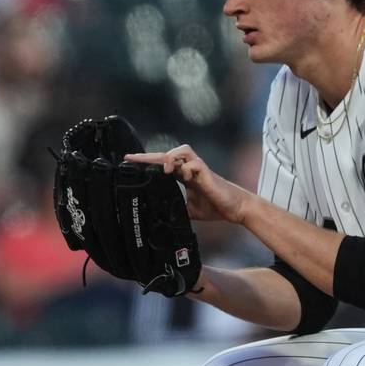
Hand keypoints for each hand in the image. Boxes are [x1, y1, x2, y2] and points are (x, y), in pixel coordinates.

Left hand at [125, 145, 253, 224]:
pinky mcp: (208, 173)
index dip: (146, 163)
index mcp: (184, 176)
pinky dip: (187, 168)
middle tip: (131, 158)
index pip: (162, 165)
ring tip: (165, 169)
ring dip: (170, 156)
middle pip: (167, 154)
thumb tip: (160, 216)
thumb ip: (176, 207)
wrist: (235, 209)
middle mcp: (190, 169)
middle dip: (148, 156)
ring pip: (183, 150)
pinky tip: (184, 177)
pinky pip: (195, 163)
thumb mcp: (189, 210)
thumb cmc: (215, 206)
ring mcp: (199, 169)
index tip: (129, 163)